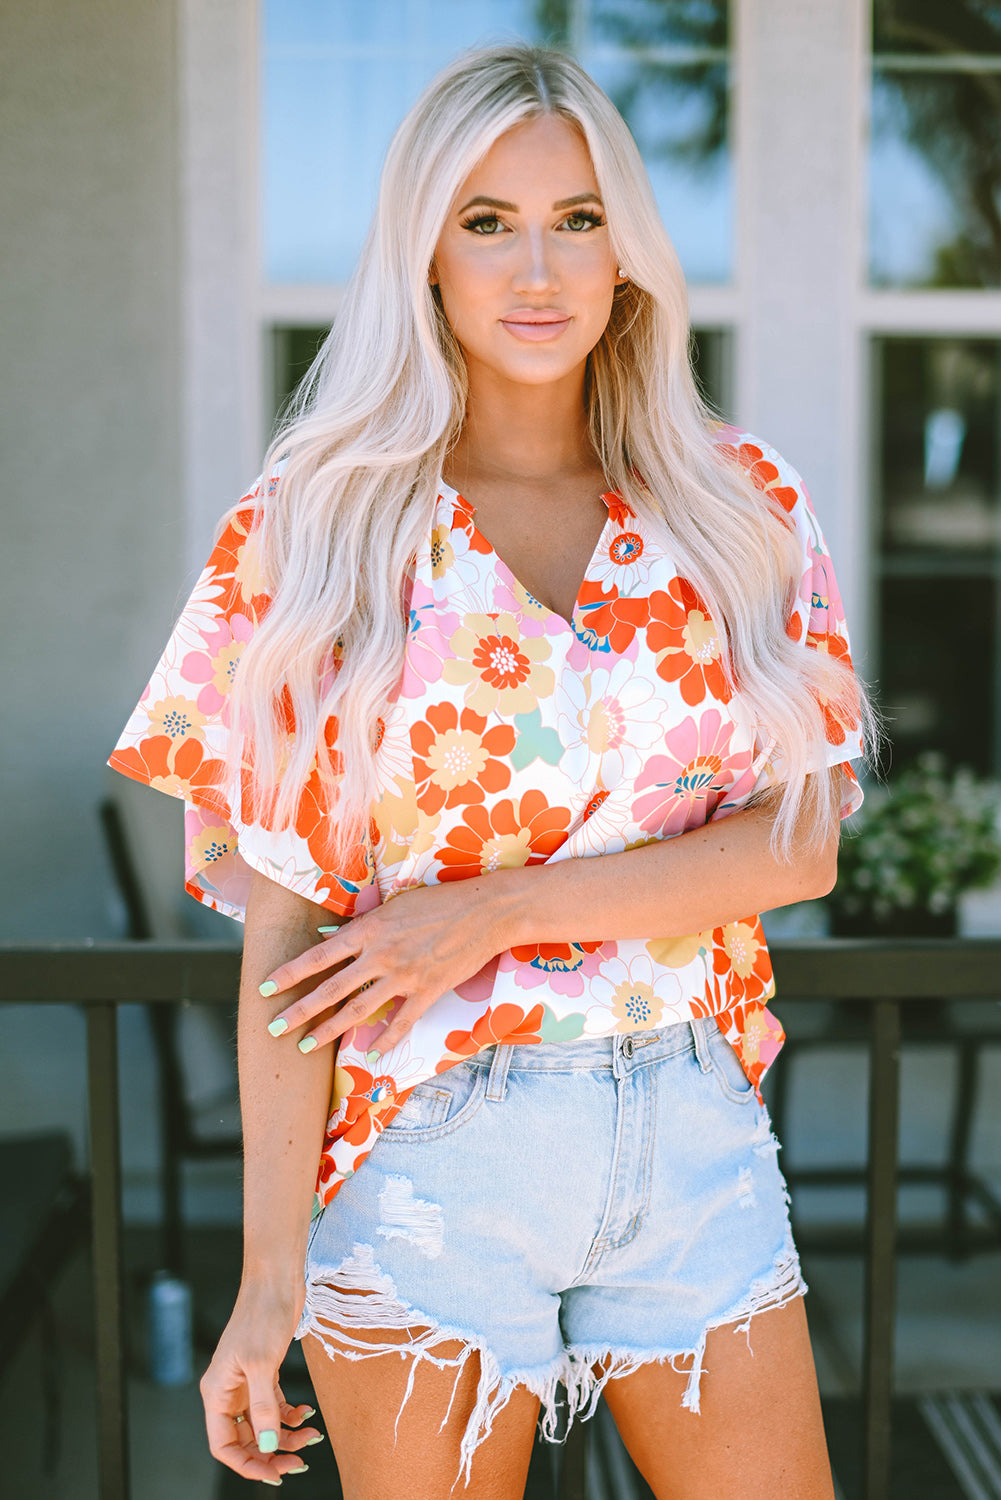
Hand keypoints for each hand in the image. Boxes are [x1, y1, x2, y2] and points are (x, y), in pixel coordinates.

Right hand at [201, 1284, 322, 1483]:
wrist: (277, 1279)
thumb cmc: (262, 1314)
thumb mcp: (262, 1364)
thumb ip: (264, 1408)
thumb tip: (269, 1446)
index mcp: (217, 1391)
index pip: (223, 1444)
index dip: (246, 1464)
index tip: (273, 1475)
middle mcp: (229, 1391)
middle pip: (245, 1439)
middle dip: (270, 1454)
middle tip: (298, 1462)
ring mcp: (247, 1382)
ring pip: (264, 1425)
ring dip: (286, 1436)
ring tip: (312, 1436)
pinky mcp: (265, 1372)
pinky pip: (276, 1406)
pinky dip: (291, 1415)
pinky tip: (307, 1413)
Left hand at [259, 875, 515, 1054]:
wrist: (484, 912)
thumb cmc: (439, 900)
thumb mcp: (395, 904)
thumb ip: (363, 925)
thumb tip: (331, 936)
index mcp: (369, 930)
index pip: (319, 956)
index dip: (290, 973)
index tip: (266, 987)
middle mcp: (381, 956)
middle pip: (330, 990)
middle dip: (299, 1012)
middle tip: (274, 1029)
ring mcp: (404, 977)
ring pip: (358, 1011)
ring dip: (329, 1031)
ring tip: (305, 1046)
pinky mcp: (427, 992)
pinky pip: (401, 1023)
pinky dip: (385, 1041)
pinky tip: (370, 1054)